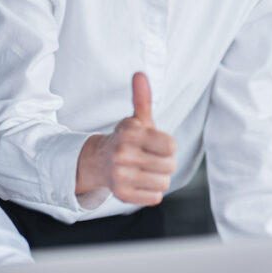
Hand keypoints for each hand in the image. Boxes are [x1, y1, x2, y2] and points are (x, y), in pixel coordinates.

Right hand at [75, 72, 176, 204]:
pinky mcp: (121, 194)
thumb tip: (140, 74)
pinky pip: (154, 198)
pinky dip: (150, 192)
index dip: (167, 145)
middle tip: (150, 158)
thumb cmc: (127, 139)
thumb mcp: (136, 119)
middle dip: (165, 163)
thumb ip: (142, 98)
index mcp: (130, 133)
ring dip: (158, 178)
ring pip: (163, 183)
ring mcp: (120, 175)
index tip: (156, 144)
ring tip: (145, 170)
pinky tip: (139, 182)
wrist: (100, 160)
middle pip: (170, 166)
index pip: (171, 146)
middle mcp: (123, 154)